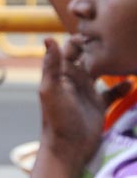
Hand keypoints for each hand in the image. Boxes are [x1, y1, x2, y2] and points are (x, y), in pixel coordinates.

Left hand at [38, 37, 128, 170]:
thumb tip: (49, 38)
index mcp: (61, 74)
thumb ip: (51, 65)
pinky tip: (132, 83)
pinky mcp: (99, 105)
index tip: (96, 30)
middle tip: (117, 40)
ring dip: (112, 65)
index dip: (80, 39)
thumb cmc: (57, 118)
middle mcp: (74, 80)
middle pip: (88, 58)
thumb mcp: (51, 90)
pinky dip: (122, 87)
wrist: (68, 147)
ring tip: (126, 57)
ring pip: (102, 73)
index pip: (70, 50)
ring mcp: (87, 92)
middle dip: (100, 48)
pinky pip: (113, 93)